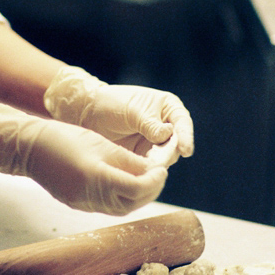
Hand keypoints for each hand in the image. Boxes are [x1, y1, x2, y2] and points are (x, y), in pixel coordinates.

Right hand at [0, 100, 167, 214]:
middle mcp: (90, 196)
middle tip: (159, 174)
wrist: (29, 147)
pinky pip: (107, 207)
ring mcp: (82, 203)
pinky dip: (122, 198)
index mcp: (98, 177)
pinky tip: (127, 184)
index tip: (162, 168)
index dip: (155, 180)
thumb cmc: (65, 138)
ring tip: (147, 179)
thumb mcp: (103, 144)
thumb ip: (129, 160)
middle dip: (151, 190)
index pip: (138, 188)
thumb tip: (153, 170)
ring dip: (139, 197)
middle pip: (133, 203)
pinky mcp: (77, 203)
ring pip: (121, 208)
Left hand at [43, 67, 194, 166]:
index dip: (186, 137)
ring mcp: (155, 143)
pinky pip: (151, 166)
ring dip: (158, 163)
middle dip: (170, 153)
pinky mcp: (144, 156)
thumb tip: (168, 135)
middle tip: (159, 160)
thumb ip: (151, 124)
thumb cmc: (112, 104)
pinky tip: (140, 171)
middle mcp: (166, 126)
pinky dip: (148, 169)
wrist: (88, 114)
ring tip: (146, 165)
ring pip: (166, 157)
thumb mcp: (133, 111)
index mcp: (168, 108)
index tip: (185, 150)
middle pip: (177, 144)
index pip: (183, 123)